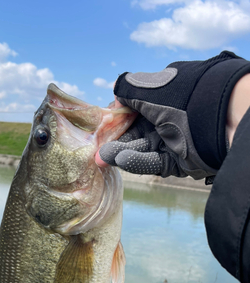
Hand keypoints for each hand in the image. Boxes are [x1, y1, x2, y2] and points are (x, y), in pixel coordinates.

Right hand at [97, 51, 249, 179]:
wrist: (216, 119)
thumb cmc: (182, 96)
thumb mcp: (149, 87)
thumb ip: (127, 89)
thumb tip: (114, 91)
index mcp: (165, 98)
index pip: (136, 110)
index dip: (118, 118)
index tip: (103, 126)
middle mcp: (170, 120)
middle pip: (137, 133)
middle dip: (116, 141)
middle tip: (98, 151)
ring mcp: (174, 142)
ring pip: (142, 149)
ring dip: (122, 152)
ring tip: (103, 157)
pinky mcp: (179, 162)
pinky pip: (154, 162)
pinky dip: (137, 161)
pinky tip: (121, 160)